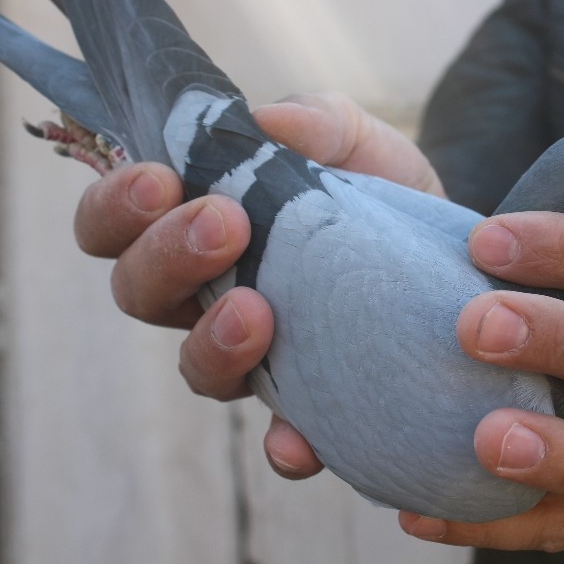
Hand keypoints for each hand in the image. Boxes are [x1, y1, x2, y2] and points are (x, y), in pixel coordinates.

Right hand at [73, 91, 442, 478]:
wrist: (448, 249)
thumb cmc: (377, 187)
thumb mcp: (354, 139)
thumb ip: (314, 120)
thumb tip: (268, 122)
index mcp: (194, 223)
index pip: (115, 224)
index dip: (116, 206)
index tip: (162, 180)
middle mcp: (207, 295)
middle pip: (140, 293)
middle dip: (168, 257)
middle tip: (225, 225)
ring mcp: (254, 354)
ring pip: (196, 368)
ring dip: (212, 343)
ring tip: (256, 312)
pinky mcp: (310, 401)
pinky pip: (280, 438)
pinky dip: (284, 443)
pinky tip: (299, 437)